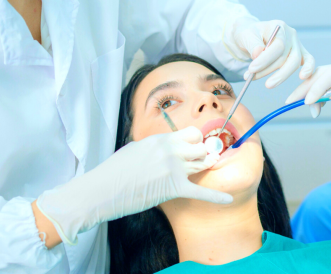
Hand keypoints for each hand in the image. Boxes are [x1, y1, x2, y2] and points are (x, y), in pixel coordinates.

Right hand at [36, 126, 229, 244]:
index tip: (194, 146)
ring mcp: (173, 168)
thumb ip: (155, 146)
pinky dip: (216, 196)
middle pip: (200, 147)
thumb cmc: (115, 171)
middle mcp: (170, 150)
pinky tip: (228, 198)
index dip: (195, 140)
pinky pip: (200, 191)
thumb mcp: (135, 149)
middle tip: (199, 161)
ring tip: (206, 168)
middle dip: (201, 154)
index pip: (191, 133)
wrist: (101, 190)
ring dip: (203, 168)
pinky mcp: (173, 188)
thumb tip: (167, 146)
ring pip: (201, 164)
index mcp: (160, 138)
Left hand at [224, 17, 314, 87]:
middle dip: (269, 70)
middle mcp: (290, 35)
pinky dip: (308, 69)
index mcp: (278, 26)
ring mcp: (297, 44)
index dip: (265, 59)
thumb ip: (252, 44)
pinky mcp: (301, 53)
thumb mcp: (245, 35)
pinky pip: (308, 61)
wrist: (252, 37)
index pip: (277, 46)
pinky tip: (303, 77)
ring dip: (279, 76)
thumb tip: (258, 53)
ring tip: (265, 83)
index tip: (252, 69)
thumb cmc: (249, 35)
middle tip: (252, 77)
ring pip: (294, 63)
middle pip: (286, 56)